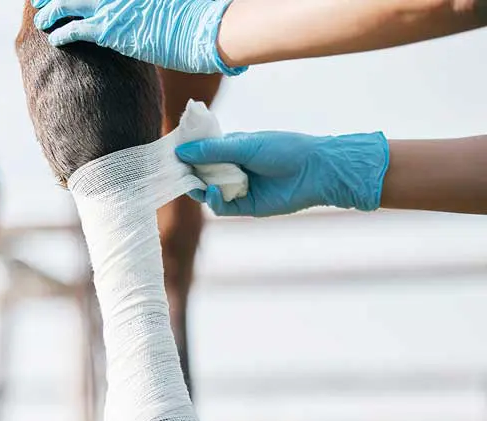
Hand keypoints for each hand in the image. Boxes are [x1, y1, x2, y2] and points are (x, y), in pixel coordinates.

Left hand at [31, 0, 246, 74]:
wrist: (207, 27)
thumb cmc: (200, 13)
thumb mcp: (171, 0)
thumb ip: (146, 2)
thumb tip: (141, 9)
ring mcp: (113, 5)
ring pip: (69, 2)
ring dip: (51, 9)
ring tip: (41, 17)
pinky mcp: (112, 29)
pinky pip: (76, 29)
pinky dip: (62, 32)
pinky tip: (55, 38)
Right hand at [176, 131, 389, 216]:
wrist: (315, 171)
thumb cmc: (284, 150)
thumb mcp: (245, 145)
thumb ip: (213, 150)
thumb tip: (181, 151)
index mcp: (233, 149)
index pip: (203, 152)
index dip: (188, 153)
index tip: (172, 153)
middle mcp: (234, 169)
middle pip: (203, 173)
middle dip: (189, 173)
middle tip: (175, 172)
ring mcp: (239, 189)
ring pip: (209, 191)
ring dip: (199, 187)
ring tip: (193, 183)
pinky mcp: (246, 207)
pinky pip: (222, 206)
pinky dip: (213, 200)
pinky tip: (212, 192)